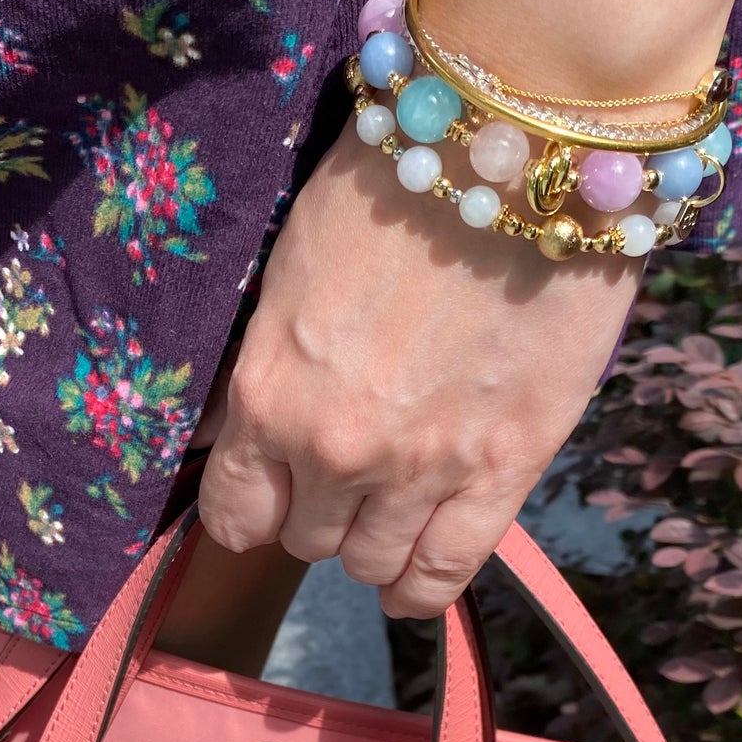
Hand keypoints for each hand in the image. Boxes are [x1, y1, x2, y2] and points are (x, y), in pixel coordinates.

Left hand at [197, 125, 641, 617]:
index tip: (267, 498)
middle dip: (316, 512)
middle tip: (344, 474)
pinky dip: (421, 590)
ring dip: (370, 544)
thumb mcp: (289, 271)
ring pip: (371, 564)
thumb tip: (230, 432)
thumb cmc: (389, 189)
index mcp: (268, 395)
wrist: (512, 151)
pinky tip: (411, 584)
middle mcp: (335, 449)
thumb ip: (263, 367)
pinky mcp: (506, 468)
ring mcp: (422, 469)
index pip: (234, 512)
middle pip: (305, 540)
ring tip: (386, 513)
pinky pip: (447, 573)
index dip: (249, 510)